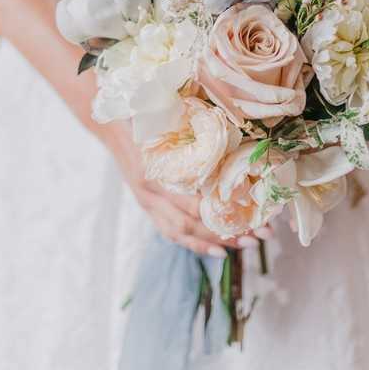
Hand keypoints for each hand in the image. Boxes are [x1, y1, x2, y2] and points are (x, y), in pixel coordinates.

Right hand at [106, 125, 270, 256]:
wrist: (110, 126)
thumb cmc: (142, 120)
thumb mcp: (165, 123)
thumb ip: (191, 135)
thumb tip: (232, 137)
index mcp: (157, 172)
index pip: (192, 203)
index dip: (221, 213)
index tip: (251, 217)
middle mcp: (151, 193)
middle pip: (190, 223)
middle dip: (224, 235)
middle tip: (258, 238)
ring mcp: (147, 202)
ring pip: (180, 233)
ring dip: (211, 244)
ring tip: (241, 248)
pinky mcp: (146, 206)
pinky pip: (169, 231)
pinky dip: (192, 243)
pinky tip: (214, 249)